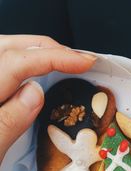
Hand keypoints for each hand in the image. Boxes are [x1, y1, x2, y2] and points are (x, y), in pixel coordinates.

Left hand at [0, 34, 95, 163]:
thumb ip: (7, 122)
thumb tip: (34, 91)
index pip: (16, 63)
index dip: (54, 58)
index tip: (83, 62)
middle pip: (10, 48)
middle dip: (49, 50)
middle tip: (76, 60)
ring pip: (7, 53)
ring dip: (38, 53)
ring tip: (62, 62)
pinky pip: (6, 70)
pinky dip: (28, 65)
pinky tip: (39, 74)